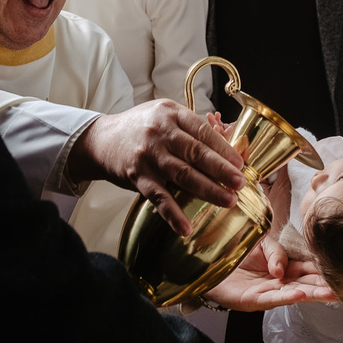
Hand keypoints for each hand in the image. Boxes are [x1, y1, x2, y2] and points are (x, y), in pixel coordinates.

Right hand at [67, 100, 244, 236]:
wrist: (101, 140)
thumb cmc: (141, 127)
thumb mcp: (165, 116)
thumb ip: (191, 128)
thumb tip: (226, 147)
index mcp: (172, 114)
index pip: (203, 132)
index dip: (224, 148)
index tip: (240, 163)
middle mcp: (160, 133)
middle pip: (196, 153)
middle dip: (221, 170)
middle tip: (240, 183)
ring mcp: (148, 156)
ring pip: (182, 175)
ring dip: (207, 190)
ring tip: (228, 201)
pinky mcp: (137, 177)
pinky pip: (158, 198)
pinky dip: (172, 214)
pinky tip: (186, 228)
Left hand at [205, 239, 336, 311]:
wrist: (209, 263)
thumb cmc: (236, 253)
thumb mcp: (261, 244)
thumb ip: (276, 253)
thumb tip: (282, 269)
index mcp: (285, 267)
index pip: (308, 268)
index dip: (323, 270)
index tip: (340, 271)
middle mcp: (279, 282)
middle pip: (306, 284)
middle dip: (324, 286)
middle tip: (342, 288)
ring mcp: (267, 293)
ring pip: (294, 294)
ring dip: (313, 294)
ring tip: (330, 294)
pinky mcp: (252, 300)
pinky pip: (272, 299)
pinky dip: (286, 297)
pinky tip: (300, 294)